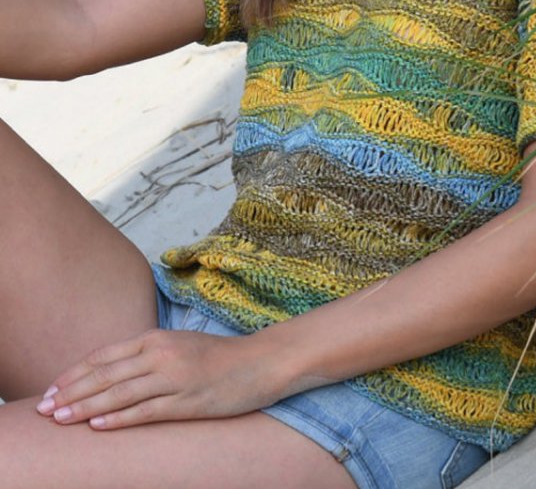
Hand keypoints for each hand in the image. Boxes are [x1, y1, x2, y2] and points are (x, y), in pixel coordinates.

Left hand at [35, 329, 274, 429]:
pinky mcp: (187, 400)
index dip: (74, 373)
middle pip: (105, 374)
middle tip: (44, 410)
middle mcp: (161, 353)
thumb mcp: (178, 347)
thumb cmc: (219, 357)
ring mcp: (174, 377)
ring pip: (119, 393)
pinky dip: (119, 418)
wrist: (261, 362)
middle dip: (71, 393)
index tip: (51, 390)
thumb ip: (147, 356)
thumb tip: (114, 373)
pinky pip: (146, 410)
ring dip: (85, 407)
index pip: (104, 356)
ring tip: (60, 419)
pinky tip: (98, 426)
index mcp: (156, 338)